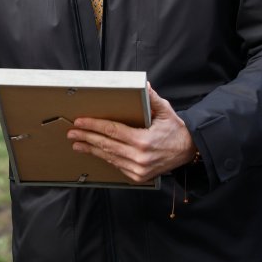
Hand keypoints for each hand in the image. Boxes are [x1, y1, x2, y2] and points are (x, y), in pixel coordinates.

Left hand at [66, 84, 197, 183]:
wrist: (189, 151)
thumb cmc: (175, 130)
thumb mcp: (165, 111)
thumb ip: (151, 98)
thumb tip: (143, 84)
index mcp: (143, 140)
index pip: (112, 131)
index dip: (94, 125)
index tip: (80, 121)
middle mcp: (139, 157)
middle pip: (106, 145)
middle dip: (86, 137)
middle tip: (72, 132)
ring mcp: (138, 169)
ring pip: (109, 157)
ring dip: (91, 149)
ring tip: (77, 143)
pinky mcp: (138, 176)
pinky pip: (116, 165)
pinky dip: (105, 157)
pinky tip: (94, 151)